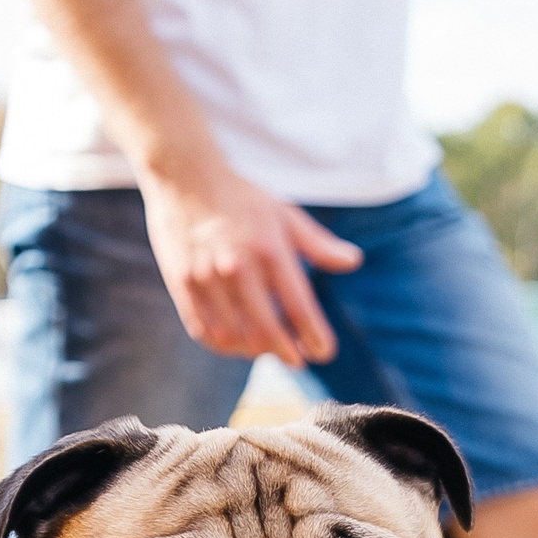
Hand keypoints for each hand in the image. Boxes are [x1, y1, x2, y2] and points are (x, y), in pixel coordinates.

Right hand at [141, 165, 362, 367]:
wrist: (184, 178)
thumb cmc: (243, 199)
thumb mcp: (285, 215)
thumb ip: (319, 244)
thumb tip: (354, 261)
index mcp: (269, 250)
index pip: (299, 308)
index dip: (315, 337)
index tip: (324, 352)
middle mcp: (237, 267)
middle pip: (266, 331)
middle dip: (286, 353)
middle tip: (298, 359)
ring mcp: (206, 278)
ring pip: (234, 337)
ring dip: (255, 351)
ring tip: (269, 349)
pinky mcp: (182, 285)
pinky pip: (204, 331)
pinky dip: (225, 345)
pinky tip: (239, 343)